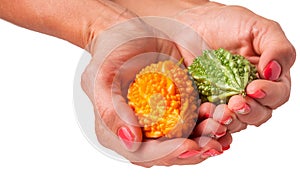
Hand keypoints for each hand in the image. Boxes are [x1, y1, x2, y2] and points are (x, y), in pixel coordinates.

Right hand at [81, 15, 230, 166]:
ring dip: (207, 139)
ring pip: (187, 142)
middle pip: (170, 153)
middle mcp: (141, 133)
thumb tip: (132, 142)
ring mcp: (161, 123)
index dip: (168, 153)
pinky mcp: (177, 111)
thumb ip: (111, 111)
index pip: (144, 154)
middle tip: (214, 137)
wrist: (128, 34)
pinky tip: (222, 118)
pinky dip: (211, 124)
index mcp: (119, 132)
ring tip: (222, 127)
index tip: (189, 145)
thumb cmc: (111, 53)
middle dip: (194, 149)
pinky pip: (197, 125)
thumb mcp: (102, 77)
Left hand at [174, 2, 295, 131]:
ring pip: (235, 122)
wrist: (190, 26)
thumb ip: (276, 47)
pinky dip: (209, 123)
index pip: (277, 95)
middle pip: (259, 114)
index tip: (253, 89)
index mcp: (267, 77)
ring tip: (218, 112)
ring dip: (229, 121)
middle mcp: (248, 93)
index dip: (269, 95)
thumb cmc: (226, 24)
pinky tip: (204, 115)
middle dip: (248, 112)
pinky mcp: (206, 105)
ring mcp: (226, 102)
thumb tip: (275, 71)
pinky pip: (210, 122)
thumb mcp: (257, 28)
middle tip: (235, 103)